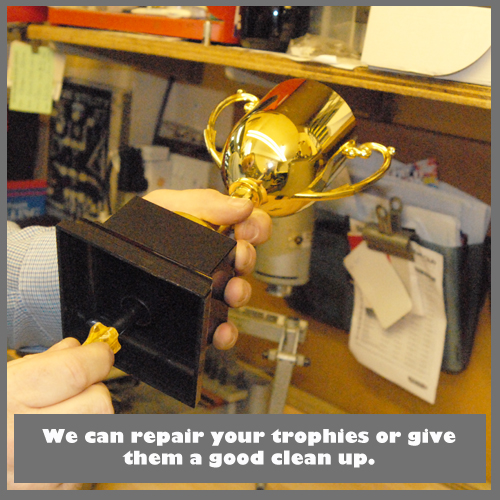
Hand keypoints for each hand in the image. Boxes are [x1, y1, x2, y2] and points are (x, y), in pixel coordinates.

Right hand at [7, 338, 114, 489]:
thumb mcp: (3, 381)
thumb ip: (41, 362)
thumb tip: (77, 349)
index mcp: (9, 401)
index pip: (75, 372)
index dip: (96, 357)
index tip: (101, 353)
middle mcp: (24, 441)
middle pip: (98, 403)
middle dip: (95, 389)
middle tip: (78, 388)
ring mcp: (39, 473)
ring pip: (100, 432)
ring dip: (91, 419)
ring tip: (64, 416)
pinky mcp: (52, 491)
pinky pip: (89, 461)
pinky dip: (82, 448)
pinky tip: (58, 442)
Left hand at [143, 188, 271, 349]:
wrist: (105, 266)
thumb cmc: (131, 233)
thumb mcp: (164, 205)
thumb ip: (202, 202)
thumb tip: (241, 207)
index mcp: (210, 229)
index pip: (247, 225)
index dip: (256, 226)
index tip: (247, 230)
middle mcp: (213, 259)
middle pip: (246, 259)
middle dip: (247, 258)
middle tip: (239, 257)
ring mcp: (206, 288)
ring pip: (237, 293)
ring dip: (240, 292)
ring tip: (232, 292)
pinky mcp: (196, 314)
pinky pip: (219, 327)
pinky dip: (226, 332)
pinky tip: (220, 330)